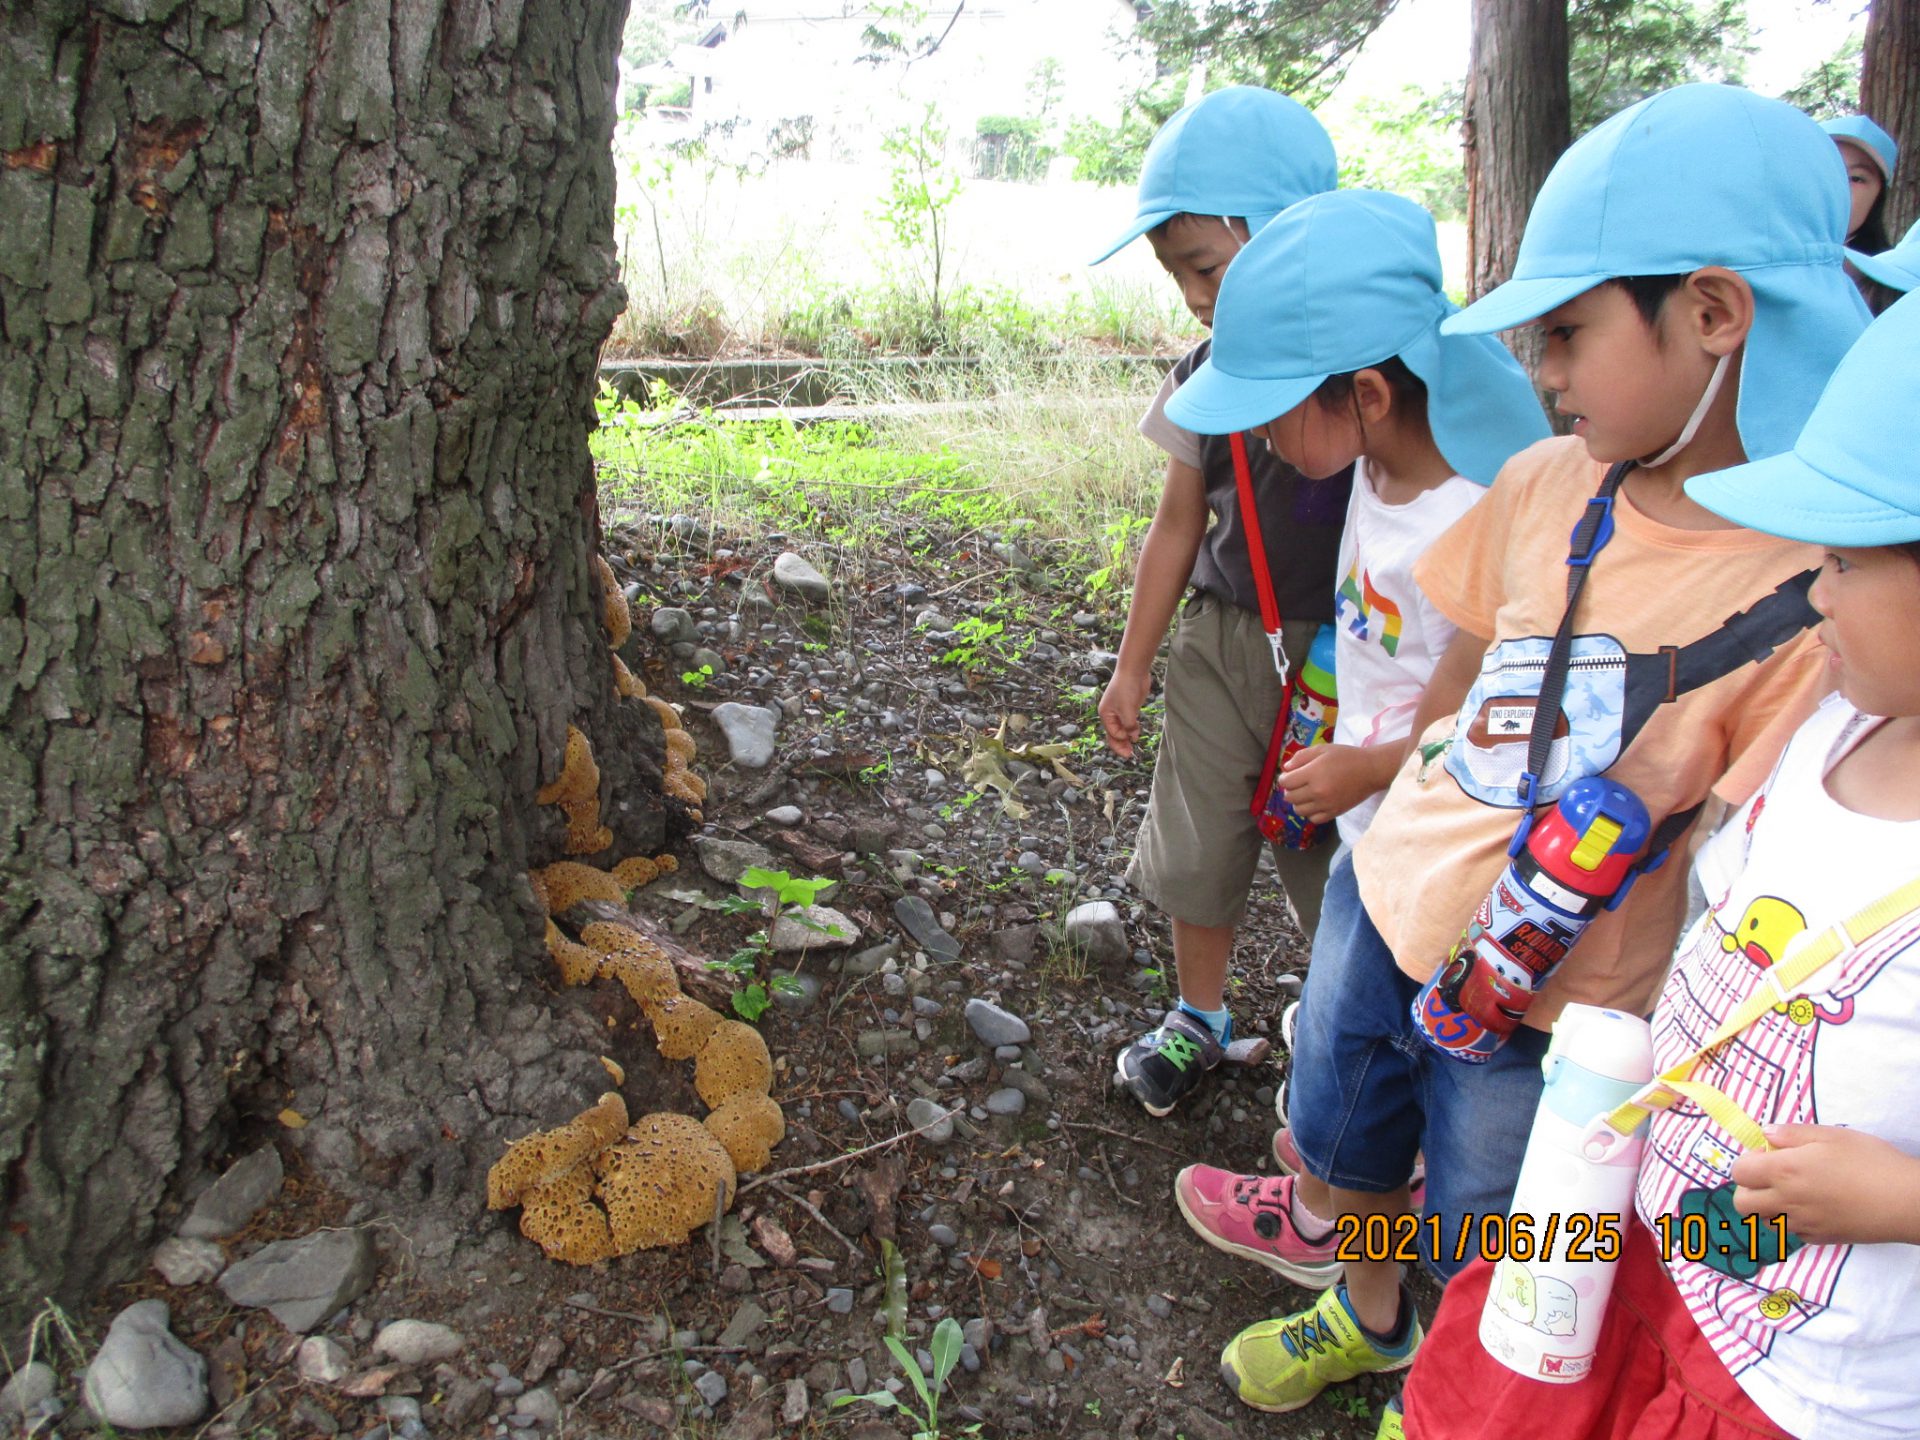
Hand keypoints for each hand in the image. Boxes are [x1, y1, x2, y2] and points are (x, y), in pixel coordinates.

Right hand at [1099, 668, 1152, 758]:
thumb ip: (1129, 725)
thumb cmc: (1126, 688)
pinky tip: (1137, 735)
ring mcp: (1120, 711)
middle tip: (1129, 755)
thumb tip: (1133, 737)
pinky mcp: (1130, 708)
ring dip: (1127, 739)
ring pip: (1122, 730)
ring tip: (1132, 749)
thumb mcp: (1127, 709)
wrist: (1134, 671)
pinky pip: (1129, 723)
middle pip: (1114, 734)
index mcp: (1105, 714)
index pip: (1112, 733)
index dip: (1121, 739)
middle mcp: (1111, 714)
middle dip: (1121, 745)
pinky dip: (1132, 730)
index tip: (1131, 743)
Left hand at [1277, 743, 1388, 823]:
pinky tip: (1316, 802)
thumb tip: (1286, 769)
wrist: (1370, 770)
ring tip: (1307, 793)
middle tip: (1299, 783)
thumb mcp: (1322, 749)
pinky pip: (1313, 819)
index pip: (1286, 782)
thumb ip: (1301, 757)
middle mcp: (1317, 791)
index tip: (1290, 774)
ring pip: (1299, 810)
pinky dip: (1311, 812)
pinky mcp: (1334, 813)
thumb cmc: (1346, 757)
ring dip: (1298, 802)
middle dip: (1290, 789)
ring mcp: (1326, 804)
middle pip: (1290, 797)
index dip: (1284, 778)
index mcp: (1313, 774)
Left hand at [1731, 1124, 1919, 1246]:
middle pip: (1742, 1203)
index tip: (1768, 1155)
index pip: (1739, 1172)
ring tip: (1793, 1192)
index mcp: (1785, 1171)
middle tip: (1771, 1176)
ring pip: (1764, 1221)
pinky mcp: (1820, 1240)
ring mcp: (1803, 1224)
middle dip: (1748, 1188)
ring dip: (1768, 1207)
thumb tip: (1765, 1133)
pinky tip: (1815, 1207)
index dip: (1748, 1161)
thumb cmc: (1871, 1161)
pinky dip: (1793, 1221)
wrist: (1906, 1201)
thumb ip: (1792, 1134)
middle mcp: (1787, 1201)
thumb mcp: (1831, 1135)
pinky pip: (1792, 1233)